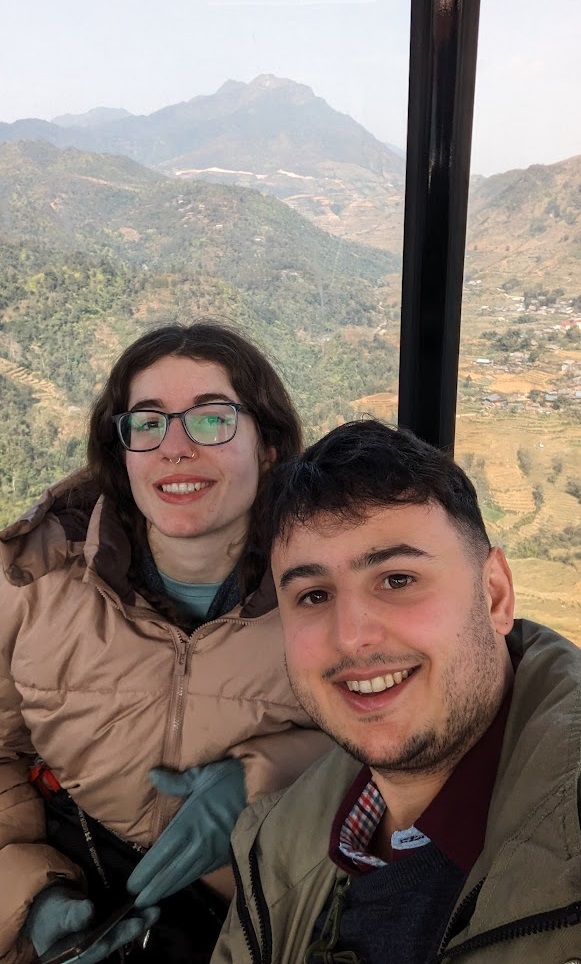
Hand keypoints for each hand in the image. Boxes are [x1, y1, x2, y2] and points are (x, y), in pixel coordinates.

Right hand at [24, 885, 158, 962]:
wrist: (48, 915)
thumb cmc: (50, 918)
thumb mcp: (56, 915)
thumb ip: (71, 915)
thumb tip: (88, 909)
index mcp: (78, 953)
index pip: (100, 946)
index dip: (120, 934)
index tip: (138, 923)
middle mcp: (93, 949)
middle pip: (115, 940)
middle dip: (136, 927)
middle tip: (154, 912)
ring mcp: (101, 940)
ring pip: (121, 932)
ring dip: (140, 920)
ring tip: (156, 909)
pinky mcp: (106, 929)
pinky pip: (121, 923)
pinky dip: (135, 914)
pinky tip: (148, 905)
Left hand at [127, 758, 245, 907]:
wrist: (265, 791)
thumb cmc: (231, 780)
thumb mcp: (203, 775)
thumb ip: (176, 782)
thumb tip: (152, 775)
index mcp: (190, 823)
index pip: (162, 853)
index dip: (146, 871)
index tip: (132, 884)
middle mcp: (199, 842)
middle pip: (171, 871)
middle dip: (153, 888)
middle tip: (137, 902)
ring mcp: (213, 852)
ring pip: (186, 876)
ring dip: (168, 889)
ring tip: (152, 901)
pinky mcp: (225, 855)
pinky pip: (200, 873)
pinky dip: (186, 881)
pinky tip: (178, 885)